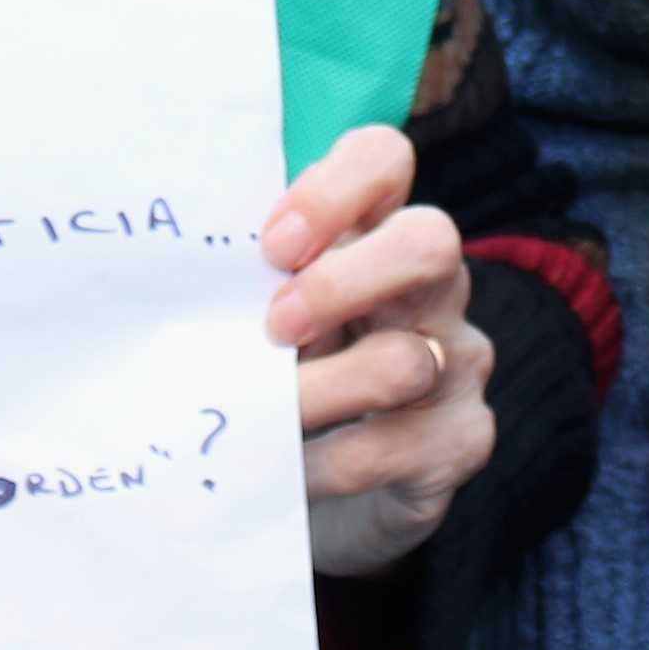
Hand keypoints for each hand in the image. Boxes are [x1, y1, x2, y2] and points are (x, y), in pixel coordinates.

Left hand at [262, 121, 492, 577]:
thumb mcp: (270, 313)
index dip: (333, 189)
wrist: (335, 488)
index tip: (272, 245)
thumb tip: (186, 276)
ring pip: (403, 362)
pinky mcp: (462, 439)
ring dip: (312, 391)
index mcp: (381, 231)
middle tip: (275, 325)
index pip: (385, 160)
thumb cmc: (291, 374)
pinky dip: (318, 463)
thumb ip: (251, 282)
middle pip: (429, 241)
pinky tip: (281, 467)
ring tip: (258, 411)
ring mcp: (459, 360)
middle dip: (342, 281)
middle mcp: (435, 286)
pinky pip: (384, 449)